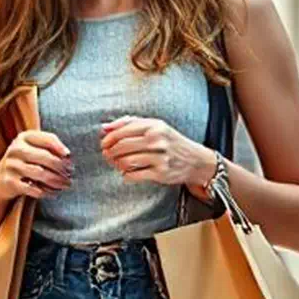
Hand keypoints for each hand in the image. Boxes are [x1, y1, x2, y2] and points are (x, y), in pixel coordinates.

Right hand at [0, 130, 72, 200]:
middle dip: (61, 166)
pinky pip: (34, 189)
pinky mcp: (10, 182)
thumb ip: (49, 148)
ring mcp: (11, 166)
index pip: (47, 139)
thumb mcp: (32, 149)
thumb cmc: (24, 162)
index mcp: (24, 137)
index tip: (69, 157)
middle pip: (45, 157)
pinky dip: (47, 191)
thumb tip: (68, 157)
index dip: (61, 148)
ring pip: (41, 173)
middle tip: (70, 173)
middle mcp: (16, 149)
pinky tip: (54, 192)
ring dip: (57, 180)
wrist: (0, 180)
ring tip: (66, 184)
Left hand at [100, 116, 214, 187]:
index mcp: (154, 125)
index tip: (104, 143)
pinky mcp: (160, 173)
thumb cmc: (170, 141)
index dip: (108, 139)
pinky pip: (133, 175)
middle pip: (122, 147)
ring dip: (116, 164)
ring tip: (117, 163)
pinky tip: (127, 173)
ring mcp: (159, 157)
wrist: (194, 160)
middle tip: (107, 155)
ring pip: (126, 162)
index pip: (122, 131)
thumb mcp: (154, 126)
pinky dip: (125, 175)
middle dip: (110, 152)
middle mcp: (157, 140)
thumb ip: (128, 123)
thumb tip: (104, 127)